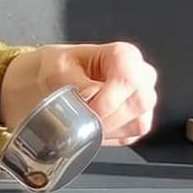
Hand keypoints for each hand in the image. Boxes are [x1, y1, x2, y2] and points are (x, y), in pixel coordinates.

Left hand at [0, 42, 158, 146]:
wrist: (51, 84)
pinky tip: (92, 129)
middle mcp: (140, 75)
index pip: (130, 77)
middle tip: (84, 119)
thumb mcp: (58, 69)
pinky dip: (110, 137)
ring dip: (108, 129)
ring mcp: (141, 100)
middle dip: (109, 116)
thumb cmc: (57, 69)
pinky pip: (131, 136)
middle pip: (140, 101)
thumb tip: (92, 97)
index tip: (89, 108)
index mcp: (124, 55)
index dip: (110, 98)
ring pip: (139, 122)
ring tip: (84, 123)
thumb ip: (77, 82)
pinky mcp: (136, 121)